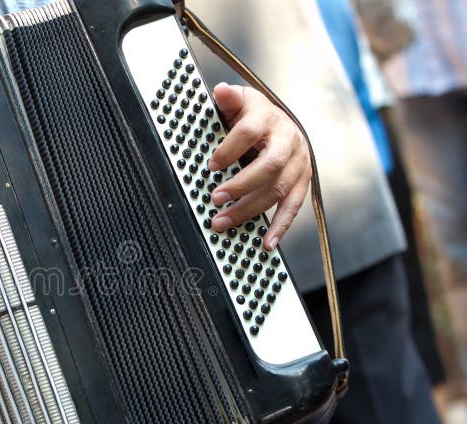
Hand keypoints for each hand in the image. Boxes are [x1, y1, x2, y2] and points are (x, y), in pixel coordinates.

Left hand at [207, 83, 310, 249]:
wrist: (282, 124)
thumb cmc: (254, 116)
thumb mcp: (241, 102)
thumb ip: (229, 99)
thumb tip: (221, 91)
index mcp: (268, 118)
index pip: (249, 132)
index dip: (230, 149)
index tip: (211, 165)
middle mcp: (288, 140)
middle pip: (269, 166)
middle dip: (241, 185)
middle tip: (215, 198)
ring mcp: (298, 163)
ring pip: (278, 190)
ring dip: (250, 209)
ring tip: (223, 222)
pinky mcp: (303, 182)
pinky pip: (293, 207)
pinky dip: (280, 226)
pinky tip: (266, 243)